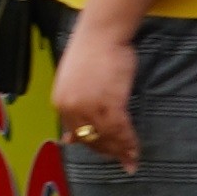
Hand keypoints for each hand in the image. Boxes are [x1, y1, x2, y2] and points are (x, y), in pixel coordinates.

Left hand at [57, 14, 142, 172]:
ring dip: (122, 150)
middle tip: (124, 162)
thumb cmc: (92, 52)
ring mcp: (90, 106)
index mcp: (60, 103)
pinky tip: (136, 148)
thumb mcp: (74, 82)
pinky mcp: (110, 102)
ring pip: (107, 137)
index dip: (93, 147)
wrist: (102, 32)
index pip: (76, 134)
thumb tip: (69, 139)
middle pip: (91, 139)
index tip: (106, 155)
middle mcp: (71, 107)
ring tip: (132, 160)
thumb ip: (75, 106)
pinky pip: (121, 129)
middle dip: (109, 153)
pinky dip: (130, 141)